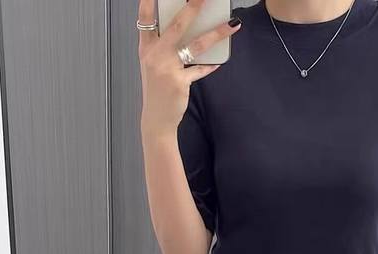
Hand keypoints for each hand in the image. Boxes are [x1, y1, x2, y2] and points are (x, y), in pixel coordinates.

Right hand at [137, 0, 241, 136]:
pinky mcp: (179, 82)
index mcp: (147, 48)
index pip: (145, 19)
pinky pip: (199, 69)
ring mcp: (167, 68)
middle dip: (192, 8)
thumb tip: (187, 30)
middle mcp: (155, 55)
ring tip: (232, 24)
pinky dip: (209, 65)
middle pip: (176, 25)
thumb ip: (164, 47)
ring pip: (196, 45)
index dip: (149, 3)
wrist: (156, 119)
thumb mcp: (153, 64)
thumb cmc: (156, 90)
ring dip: (216, 33)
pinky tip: (217, 62)